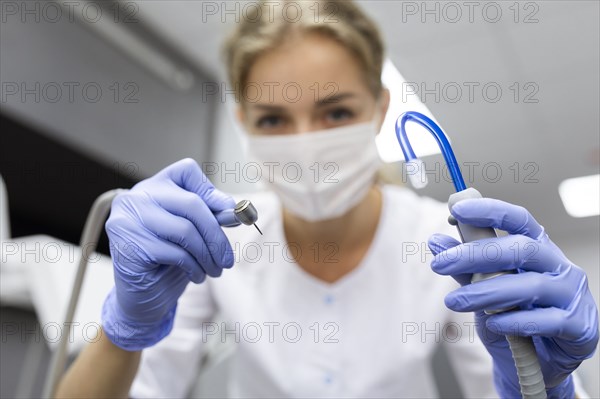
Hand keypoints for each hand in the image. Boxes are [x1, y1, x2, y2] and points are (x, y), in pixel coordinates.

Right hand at [102, 158, 235, 350]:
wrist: (141, 299)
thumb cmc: (168, 261)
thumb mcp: (192, 233)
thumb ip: (209, 216)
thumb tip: (236, 210)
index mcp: (152, 187)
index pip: (186, 170)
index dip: (213, 192)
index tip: (232, 215)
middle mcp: (135, 197)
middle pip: (191, 203)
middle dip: (216, 234)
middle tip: (228, 259)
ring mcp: (127, 220)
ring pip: (185, 230)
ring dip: (208, 255)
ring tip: (215, 270)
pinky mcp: (129, 246)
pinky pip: (176, 253)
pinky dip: (194, 267)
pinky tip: (197, 275)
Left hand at [428, 198, 598, 397]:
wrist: (541, 361)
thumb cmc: (513, 315)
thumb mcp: (485, 287)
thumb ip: (465, 266)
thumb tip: (436, 241)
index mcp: (538, 247)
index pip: (518, 220)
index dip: (490, 210)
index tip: (456, 209)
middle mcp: (559, 265)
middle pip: (521, 249)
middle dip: (475, 254)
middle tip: (439, 264)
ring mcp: (572, 295)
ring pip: (530, 286)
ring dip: (486, 292)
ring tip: (454, 301)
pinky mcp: (580, 326)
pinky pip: (546, 321)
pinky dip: (514, 320)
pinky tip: (492, 322)